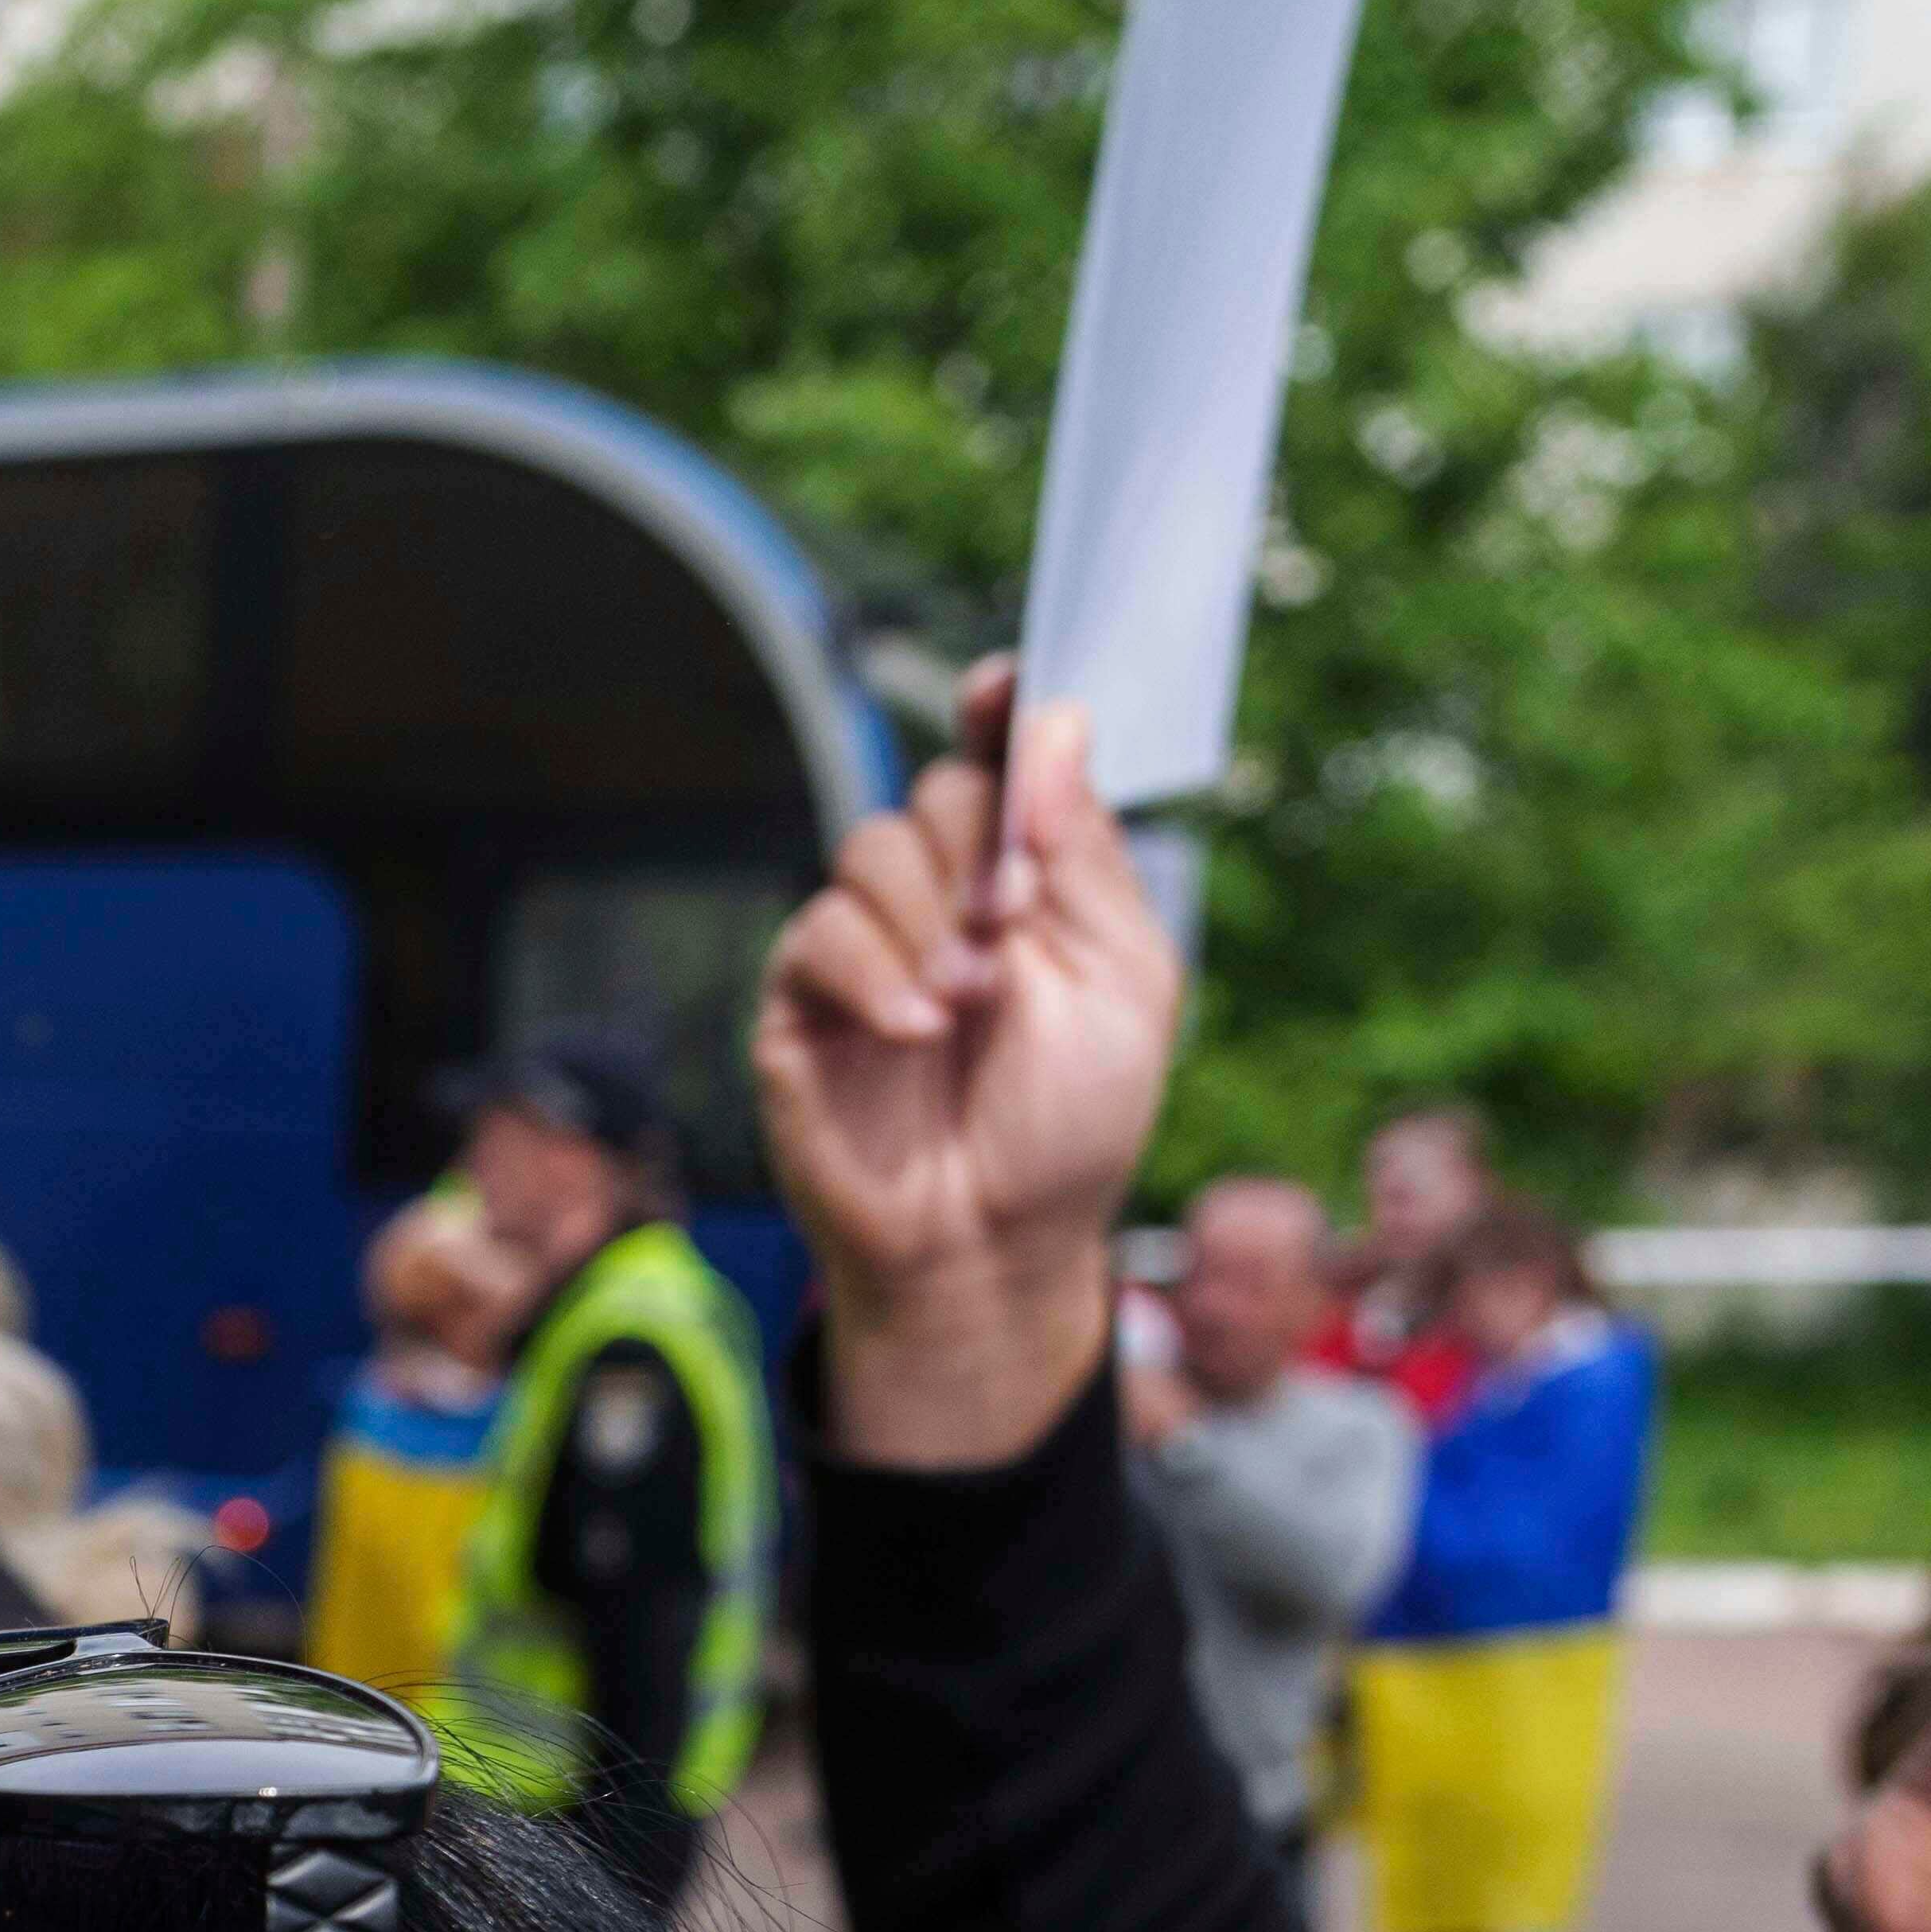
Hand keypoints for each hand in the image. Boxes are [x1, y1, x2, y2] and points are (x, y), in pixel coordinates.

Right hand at [751, 657, 1176, 1469]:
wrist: (991, 1246)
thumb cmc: (1069, 1126)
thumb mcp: (1126, 981)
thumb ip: (1090, 855)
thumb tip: (1055, 725)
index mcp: (1031, 877)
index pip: (1004, 759)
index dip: (999, 710)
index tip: (1001, 685)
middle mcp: (945, 894)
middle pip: (939, 791)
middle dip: (979, 843)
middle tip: (1013, 920)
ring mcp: (870, 944)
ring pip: (870, 849)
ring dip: (929, 915)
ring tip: (968, 1001)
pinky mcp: (804, 1000)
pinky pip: (820, 933)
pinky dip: (875, 973)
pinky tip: (917, 1029)